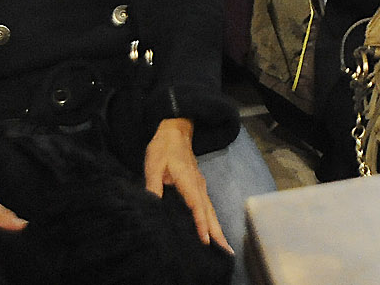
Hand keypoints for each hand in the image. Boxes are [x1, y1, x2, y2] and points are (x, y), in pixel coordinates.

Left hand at [143, 118, 228, 252]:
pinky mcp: (198, 185)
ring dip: (217, 227)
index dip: (201, 223)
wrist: (175, 129)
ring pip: (210, 209)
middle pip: (209, 211)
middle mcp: (198, 185)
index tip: (206, 239)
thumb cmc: (164, 147)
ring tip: (223, 245)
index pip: (197, 205)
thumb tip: (153, 206)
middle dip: (217, 231)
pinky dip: (211, 219)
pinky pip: (207, 205)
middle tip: (226, 250)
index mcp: (188, 180)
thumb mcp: (153, 165)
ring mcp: (200, 185)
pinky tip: (211, 229)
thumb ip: (153, 186)